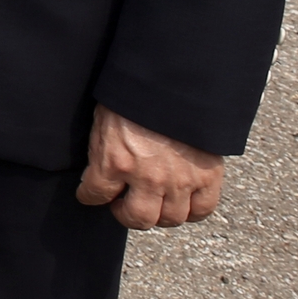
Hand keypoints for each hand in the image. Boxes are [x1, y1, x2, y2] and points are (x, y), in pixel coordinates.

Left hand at [76, 106, 224, 227]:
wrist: (174, 79)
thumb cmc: (134, 94)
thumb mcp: (104, 119)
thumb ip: (103, 149)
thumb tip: (100, 170)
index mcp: (115, 160)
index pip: (94, 195)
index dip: (90, 196)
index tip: (91, 195)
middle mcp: (147, 177)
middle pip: (138, 218)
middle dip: (127, 214)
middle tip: (125, 203)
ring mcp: (179, 179)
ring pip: (170, 219)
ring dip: (159, 213)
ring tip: (154, 201)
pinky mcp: (207, 176)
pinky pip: (202, 209)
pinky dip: (192, 210)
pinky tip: (183, 200)